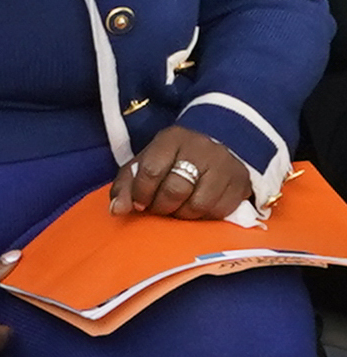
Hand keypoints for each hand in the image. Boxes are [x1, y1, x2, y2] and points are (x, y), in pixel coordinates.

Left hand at [114, 124, 254, 220]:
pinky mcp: (241, 182)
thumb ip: (126, 185)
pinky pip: (219, 211)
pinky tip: (196, 209)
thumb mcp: (146, 162)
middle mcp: (201, 149)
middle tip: (159, 208)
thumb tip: (116, 211)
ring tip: (177, 210)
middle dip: (162, 206)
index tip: (140, 203)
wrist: (217, 145)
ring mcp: (224, 165)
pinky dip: (204, 217)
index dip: (142, 193)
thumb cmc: (173, 158)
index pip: (152, 170)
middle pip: (176, 189)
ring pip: (198, 204)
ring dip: (183, 214)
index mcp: (172, 139)